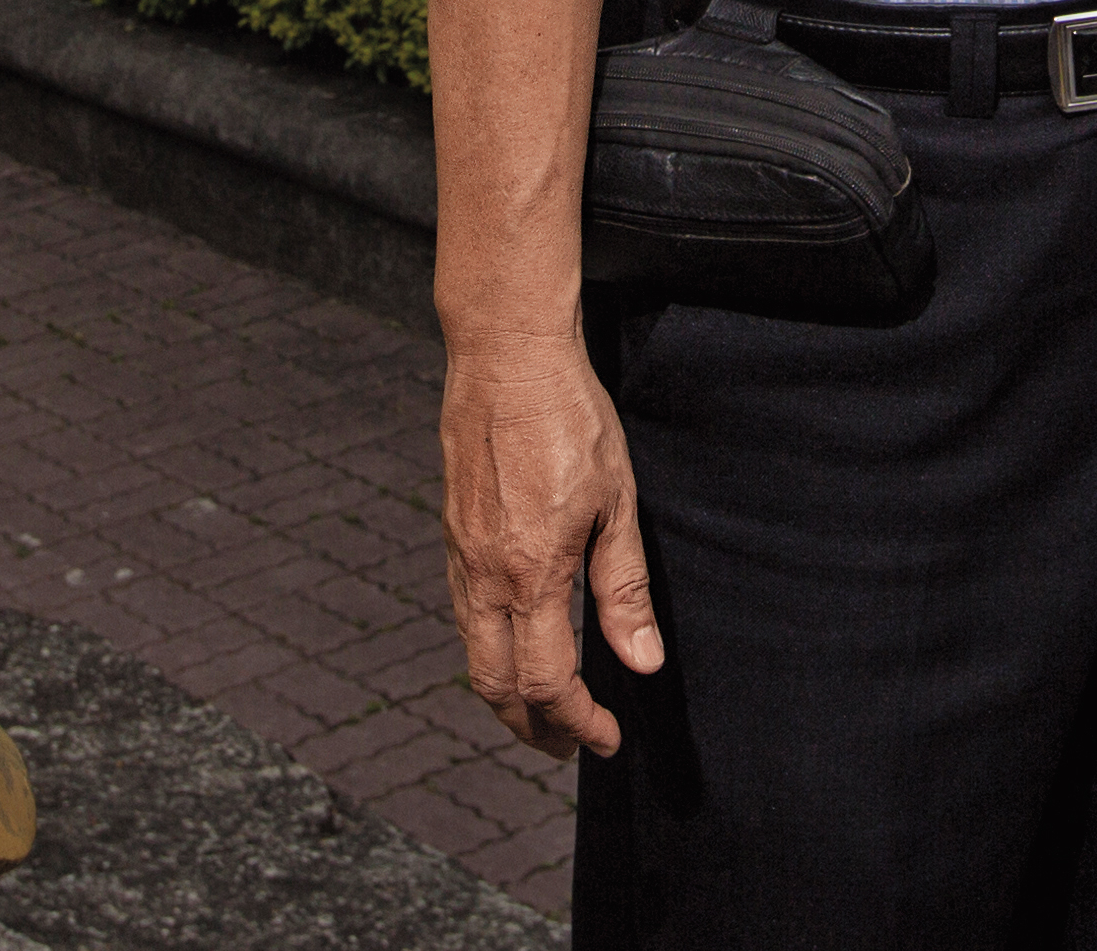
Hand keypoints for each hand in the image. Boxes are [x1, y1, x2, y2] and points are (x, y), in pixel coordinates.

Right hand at [440, 329, 658, 754]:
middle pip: (494, 684)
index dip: (577, 722)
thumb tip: (642, 663)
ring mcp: (462, 553)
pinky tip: (519, 641)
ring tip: (546, 706)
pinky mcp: (454, 531)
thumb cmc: (570, 415)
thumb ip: (624, 588)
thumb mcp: (617, 500)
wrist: (506, 352)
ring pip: (473, 652)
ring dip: (507, 693)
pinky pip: (465, 612)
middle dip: (532, 727)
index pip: (546, 682)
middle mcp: (485, 573)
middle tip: (571, 743)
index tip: (606, 737)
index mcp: (530, 572)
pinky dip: (490, 648)